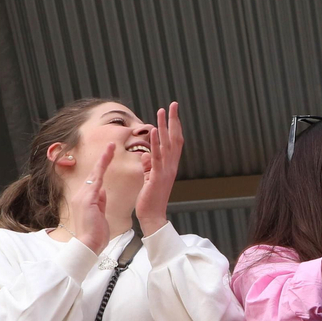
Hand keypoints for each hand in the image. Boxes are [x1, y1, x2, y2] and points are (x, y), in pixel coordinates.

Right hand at [59, 142, 114, 252]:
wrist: (88, 245)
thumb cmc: (95, 233)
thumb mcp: (99, 214)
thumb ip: (100, 201)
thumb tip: (102, 190)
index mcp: (84, 198)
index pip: (94, 179)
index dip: (101, 167)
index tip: (108, 155)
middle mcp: (80, 195)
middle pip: (94, 173)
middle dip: (103, 158)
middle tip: (111, 145)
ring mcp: (82, 196)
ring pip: (95, 174)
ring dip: (103, 160)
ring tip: (111, 147)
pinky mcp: (87, 200)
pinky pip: (96, 181)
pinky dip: (102, 169)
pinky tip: (107, 160)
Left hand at [135, 102, 181, 235]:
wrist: (152, 216)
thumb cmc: (150, 198)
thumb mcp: (149, 178)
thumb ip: (149, 165)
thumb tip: (146, 155)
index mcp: (170, 166)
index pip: (174, 142)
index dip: (174, 126)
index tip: (173, 112)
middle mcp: (171, 166)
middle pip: (175, 138)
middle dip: (173, 120)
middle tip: (173, 104)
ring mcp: (165, 170)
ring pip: (167, 144)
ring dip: (165, 126)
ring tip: (162, 111)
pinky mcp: (157, 176)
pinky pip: (157, 156)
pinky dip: (156, 142)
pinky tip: (154, 130)